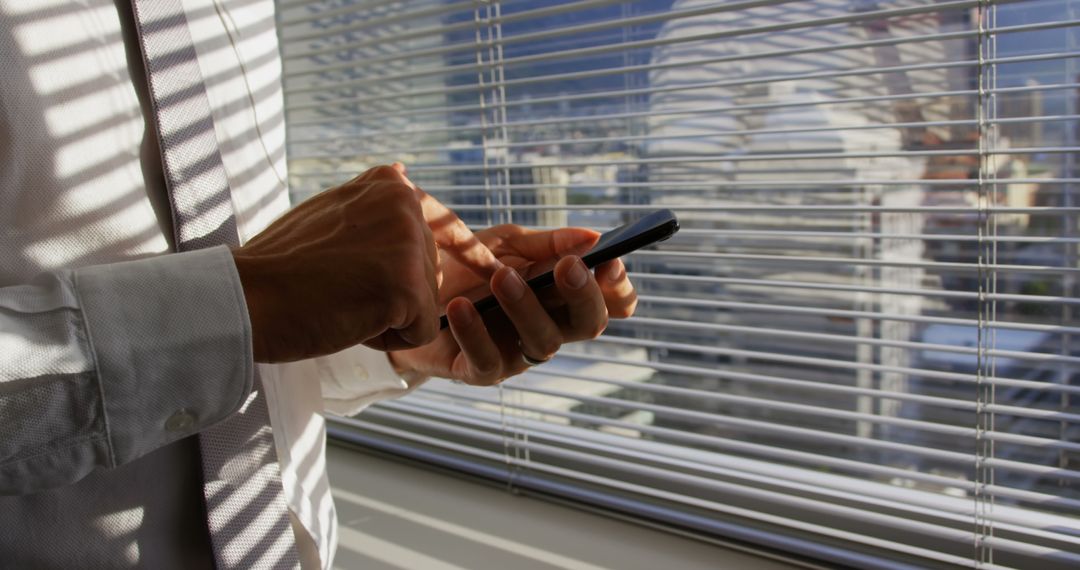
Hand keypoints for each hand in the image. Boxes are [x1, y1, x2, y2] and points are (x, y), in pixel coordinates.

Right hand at [233, 164, 499, 362]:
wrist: (244, 297)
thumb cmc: (280, 265)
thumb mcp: (331, 211)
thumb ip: (371, 202)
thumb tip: (404, 171)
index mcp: (391, 185)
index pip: (420, 244)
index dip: (383, 269)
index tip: (342, 267)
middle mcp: (406, 204)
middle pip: (426, 275)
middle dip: (386, 294)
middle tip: (334, 285)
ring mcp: (408, 243)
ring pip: (424, 305)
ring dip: (384, 316)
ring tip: (338, 298)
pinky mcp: (407, 286)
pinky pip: (420, 333)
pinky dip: (384, 340)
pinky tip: (347, 318)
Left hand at [389, 225, 638, 384]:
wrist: (406, 291)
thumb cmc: (464, 267)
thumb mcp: (503, 244)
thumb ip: (546, 243)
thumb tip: (592, 237)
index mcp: (561, 295)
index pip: (611, 301)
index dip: (618, 287)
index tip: (609, 261)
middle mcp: (548, 326)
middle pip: (590, 323)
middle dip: (583, 295)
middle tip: (568, 267)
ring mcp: (518, 352)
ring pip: (543, 342)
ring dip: (526, 307)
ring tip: (501, 277)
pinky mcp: (479, 372)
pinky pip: (489, 361)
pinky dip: (475, 332)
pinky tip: (459, 308)